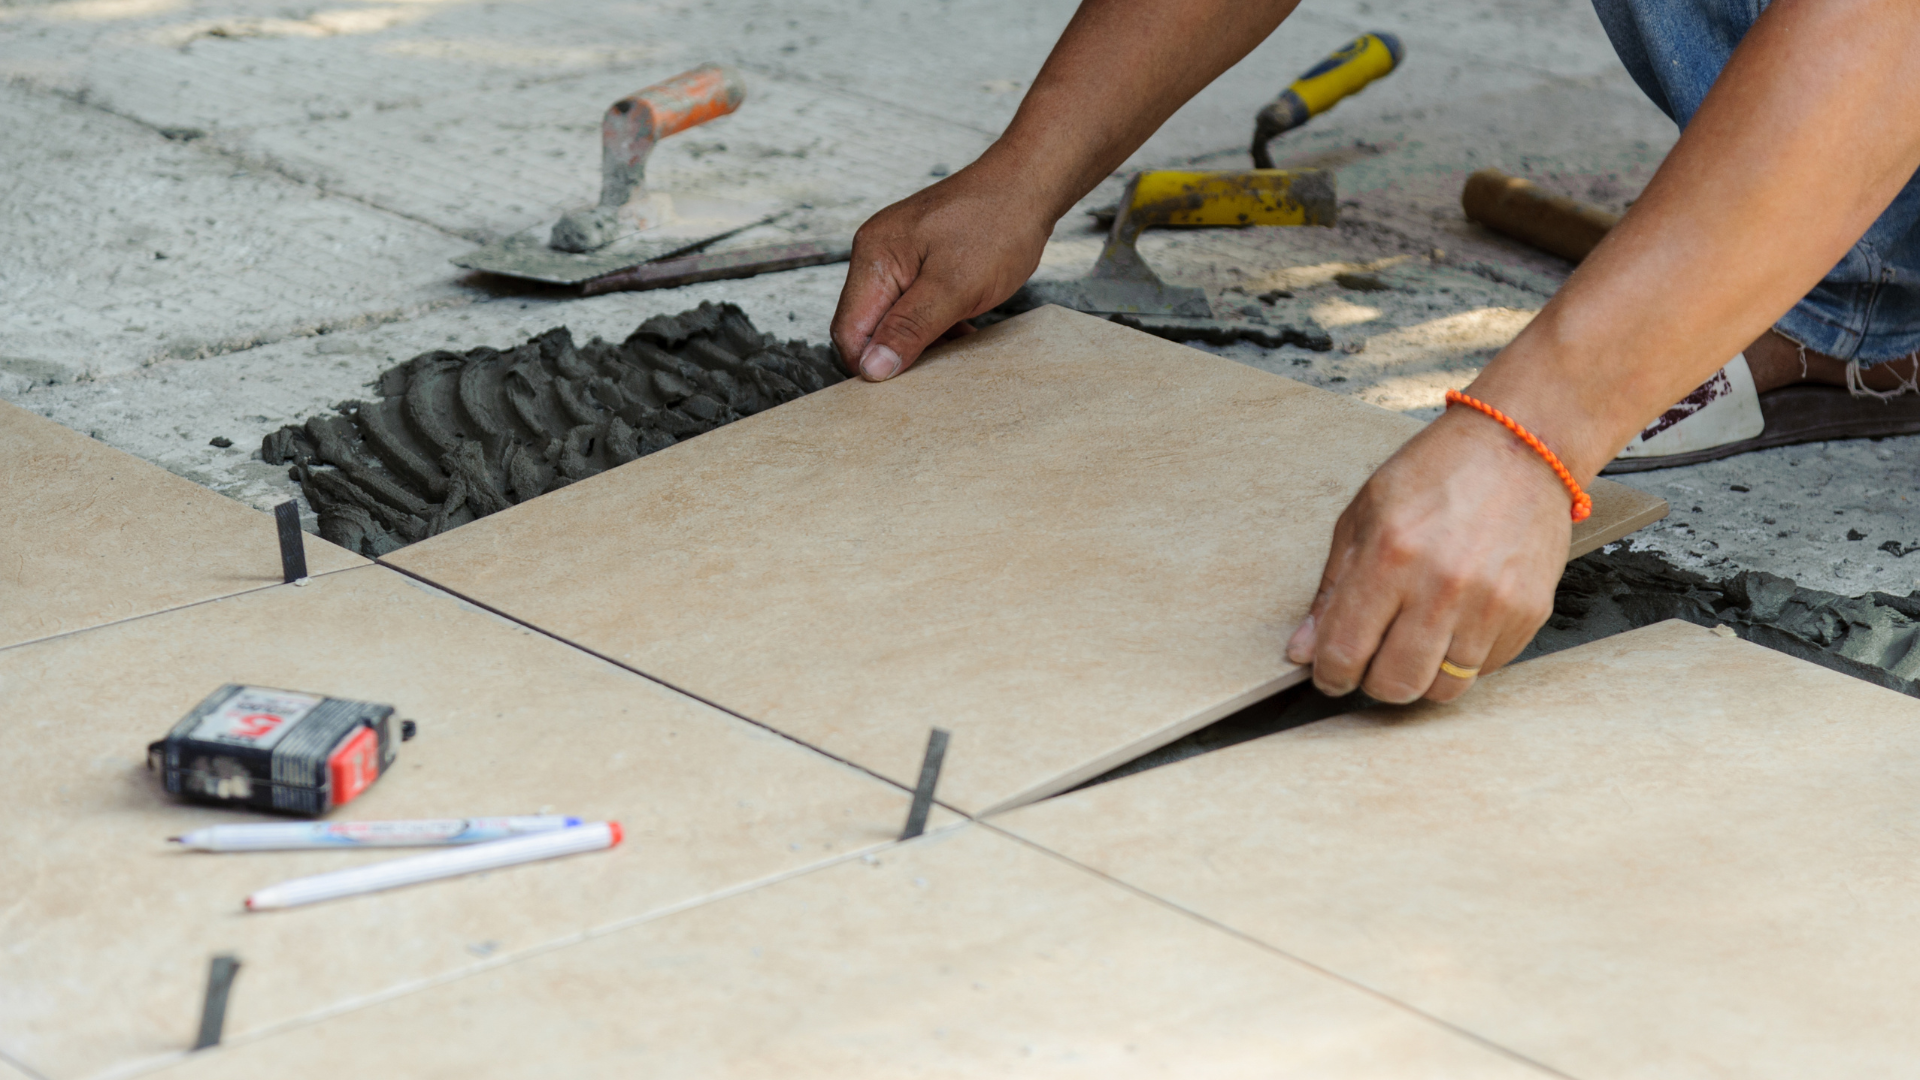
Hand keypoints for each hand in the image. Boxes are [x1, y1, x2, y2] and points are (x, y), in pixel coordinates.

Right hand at [831, 163, 1056, 380]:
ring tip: (954, 344)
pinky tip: (959, 330)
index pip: (849, 330)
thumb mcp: (955, 287)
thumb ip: (910, 329)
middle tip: (936, 367)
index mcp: (874, 257)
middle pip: (865, 327)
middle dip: (895, 353)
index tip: (906, 385)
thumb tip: (872, 369)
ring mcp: (896, 257)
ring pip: (890, 320)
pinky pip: (910, 306)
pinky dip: (931, 325)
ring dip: (917, 341)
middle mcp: (876, 255)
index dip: (871, 364)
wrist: (1028, 185)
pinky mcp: (917, 261)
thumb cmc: (997, 225)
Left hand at [1285, 407, 1572, 702]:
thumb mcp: (1363, 515)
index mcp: (1390, 556)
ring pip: (1442, 689)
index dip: (1329, 674)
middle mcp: (1442, 585)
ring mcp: (1490, 603)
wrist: (1520, 448)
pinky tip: (1455, 624)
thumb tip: (1302, 650)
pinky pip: (1484, 670)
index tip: (1330, 672)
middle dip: (1373, 682)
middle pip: (1395, 684)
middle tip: (1373, 659)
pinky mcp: (1527, 612)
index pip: (1345, 651)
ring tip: (1415, 641)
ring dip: (1420, 676)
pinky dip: (1462, 660)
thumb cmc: (1435, 474)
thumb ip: (1331, 589)